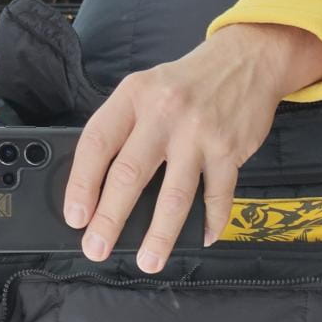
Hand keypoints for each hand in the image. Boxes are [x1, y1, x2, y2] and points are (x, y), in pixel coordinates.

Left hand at [63, 23, 321, 272]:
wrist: (246, 61)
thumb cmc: (188, 83)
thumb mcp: (146, 89)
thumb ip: (125, 128)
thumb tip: (101, 187)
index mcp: (134, 96)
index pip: (97, 144)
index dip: (81, 184)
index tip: (75, 217)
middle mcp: (164, 113)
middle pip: (130, 174)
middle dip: (110, 219)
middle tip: (97, 248)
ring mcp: (199, 133)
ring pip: (175, 195)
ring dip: (160, 235)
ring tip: (149, 260)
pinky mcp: (230, 150)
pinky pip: (218, 196)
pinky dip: (211, 222)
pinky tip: (202, 238)